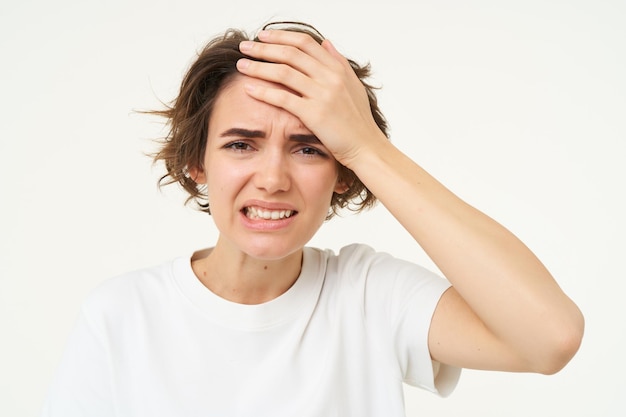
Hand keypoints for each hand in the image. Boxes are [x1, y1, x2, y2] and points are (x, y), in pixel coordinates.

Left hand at [236, 29, 385, 166]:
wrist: (365, 146)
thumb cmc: (358, 120)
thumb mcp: (353, 85)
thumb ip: (338, 62)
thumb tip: (326, 43)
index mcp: (337, 68)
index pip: (305, 42)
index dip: (281, 36)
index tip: (263, 36)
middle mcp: (330, 77)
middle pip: (290, 54)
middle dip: (264, 48)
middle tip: (244, 47)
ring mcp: (322, 95)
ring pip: (283, 72)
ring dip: (259, 66)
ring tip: (241, 65)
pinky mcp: (314, 113)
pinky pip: (283, 98)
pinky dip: (264, 91)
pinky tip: (249, 88)